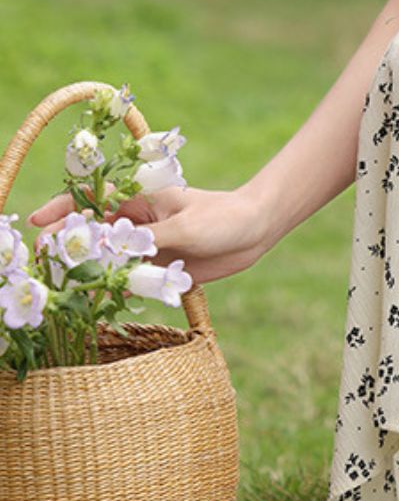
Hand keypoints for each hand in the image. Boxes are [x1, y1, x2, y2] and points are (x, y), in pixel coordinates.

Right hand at [28, 183, 271, 285]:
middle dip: (69, 247)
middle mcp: (138, 224)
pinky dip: (114, 289)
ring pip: (108, 260)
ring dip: (89, 272)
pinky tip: (100, 300)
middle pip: (93, 234)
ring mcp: (147, 247)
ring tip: (68, 286)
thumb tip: (112, 250)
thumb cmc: (222, 217)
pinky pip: (129, 281)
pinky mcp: (159, 269)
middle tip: (48, 262)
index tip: (40, 223)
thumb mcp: (185, 226)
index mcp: (141, 201)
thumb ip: (149, 240)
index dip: (63, 210)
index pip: (93, 200)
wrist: (255, 231)